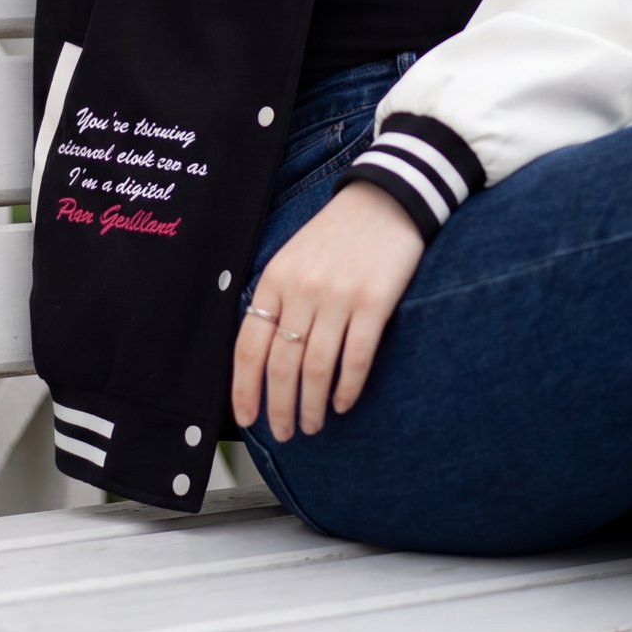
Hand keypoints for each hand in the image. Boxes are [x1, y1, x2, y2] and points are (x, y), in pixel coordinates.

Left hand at [232, 181, 424, 440]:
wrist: (386, 199)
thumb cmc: (338, 233)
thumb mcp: (294, 256)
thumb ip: (278, 298)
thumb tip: (263, 356)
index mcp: (276, 278)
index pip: (249, 346)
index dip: (245, 388)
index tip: (247, 419)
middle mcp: (303, 289)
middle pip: (282, 365)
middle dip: (279, 408)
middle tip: (285, 432)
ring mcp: (339, 296)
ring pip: (316, 368)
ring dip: (312, 406)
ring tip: (313, 423)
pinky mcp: (375, 302)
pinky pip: (356, 358)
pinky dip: (347, 388)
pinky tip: (344, 403)